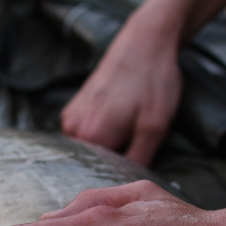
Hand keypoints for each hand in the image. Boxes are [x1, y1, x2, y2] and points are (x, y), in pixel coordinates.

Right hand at [60, 12, 183, 166]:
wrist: (145, 41)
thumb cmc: (153, 81)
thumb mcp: (155, 126)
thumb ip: (139, 159)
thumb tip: (127, 183)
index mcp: (92, 137)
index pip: (105, 173)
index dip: (124, 173)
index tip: (139, 161)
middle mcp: (72, 130)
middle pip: (94, 163)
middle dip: (115, 160)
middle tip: (136, 142)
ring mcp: (69, 118)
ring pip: (90, 149)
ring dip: (108, 146)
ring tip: (127, 127)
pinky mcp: (72, 109)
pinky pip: (85, 135)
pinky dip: (101, 133)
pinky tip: (118, 118)